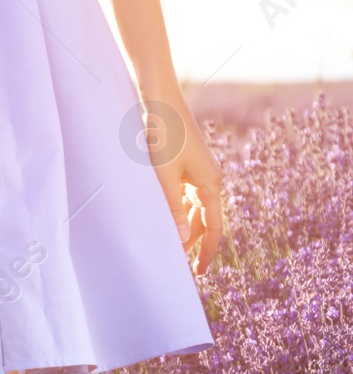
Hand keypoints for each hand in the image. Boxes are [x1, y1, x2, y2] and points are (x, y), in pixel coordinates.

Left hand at [141, 92, 224, 275]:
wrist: (158, 99)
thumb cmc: (162, 135)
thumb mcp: (164, 175)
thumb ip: (172, 207)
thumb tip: (182, 240)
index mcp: (210, 184)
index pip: (214, 227)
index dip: (208, 252)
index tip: (198, 273)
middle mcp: (208, 179)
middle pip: (203, 220)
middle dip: (192, 243)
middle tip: (176, 265)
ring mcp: (196, 171)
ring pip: (192, 208)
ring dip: (182, 226)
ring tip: (165, 245)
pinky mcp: (183, 164)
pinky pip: (183, 194)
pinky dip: (174, 209)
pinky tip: (159, 218)